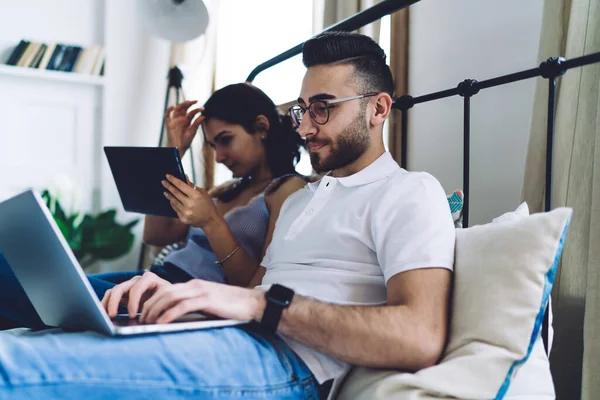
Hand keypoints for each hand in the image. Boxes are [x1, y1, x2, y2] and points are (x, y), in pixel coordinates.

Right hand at [101, 272, 171, 317]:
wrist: (168, 298)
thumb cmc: (169, 299)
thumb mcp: (168, 301)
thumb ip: (161, 307)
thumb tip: (153, 318)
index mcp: (150, 279)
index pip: (137, 287)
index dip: (133, 301)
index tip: (133, 315)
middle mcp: (137, 280)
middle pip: (121, 287)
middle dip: (115, 302)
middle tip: (112, 316)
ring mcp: (129, 285)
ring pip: (113, 291)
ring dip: (107, 303)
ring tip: (104, 316)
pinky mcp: (123, 294)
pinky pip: (110, 296)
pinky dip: (105, 304)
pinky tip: (103, 314)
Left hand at [139, 279, 265, 323]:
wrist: (253, 303)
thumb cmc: (232, 307)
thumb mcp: (208, 304)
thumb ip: (193, 307)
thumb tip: (176, 319)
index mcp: (194, 285)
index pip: (166, 290)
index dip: (152, 301)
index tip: (143, 314)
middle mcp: (195, 285)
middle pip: (164, 292)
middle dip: (149, 306)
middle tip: (140, 321)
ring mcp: (201, 291)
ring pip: (170, 297)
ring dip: (155, 311)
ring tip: (146, 323)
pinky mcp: (207, 299)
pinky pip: (182, 306)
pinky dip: (168, 314)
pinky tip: (160, 323)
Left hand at [162, 174, 220, 228]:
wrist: (210, 220)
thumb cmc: (207, 204)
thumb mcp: (202, 192)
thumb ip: (192, 185)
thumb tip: (184, 177)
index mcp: (196, 195)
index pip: (181, 185)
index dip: (173, 180)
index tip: (167, 176)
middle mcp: (190, 204)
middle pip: (175, 193)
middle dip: (168, 186)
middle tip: (163, 182)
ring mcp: (186, 212)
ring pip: (174, 201)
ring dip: (169, 195)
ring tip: (165, 191)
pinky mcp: (183, 219)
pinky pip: (175, 209)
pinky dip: (173, 204)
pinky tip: (171, 201)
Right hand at [165, 100, 203, 154]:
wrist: (179, 148)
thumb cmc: (186, 141)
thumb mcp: (193, 131)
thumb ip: (197, 123)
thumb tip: (203, 116)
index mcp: (187, 121)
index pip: (191, 112)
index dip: (197, 110)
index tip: (202, 109)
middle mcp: (180, 119)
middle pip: (184, 108)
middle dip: (189, 104)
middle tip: (195, 101)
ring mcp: (174, 120)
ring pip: (177, 110)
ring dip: (181, 105)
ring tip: (187, 102)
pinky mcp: (169, 124)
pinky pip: (167, 115)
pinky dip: (168, 110)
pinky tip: (172, 107)